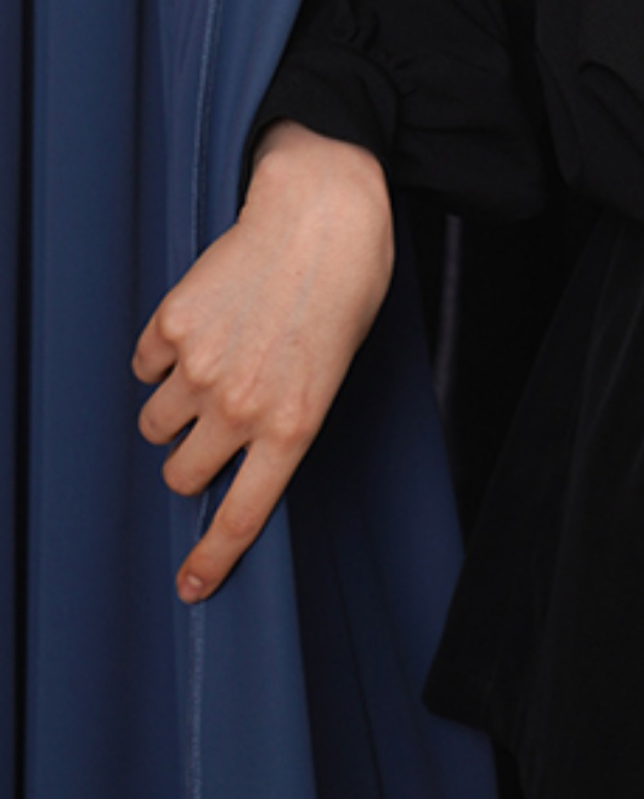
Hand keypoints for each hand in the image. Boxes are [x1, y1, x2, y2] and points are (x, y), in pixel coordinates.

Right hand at [132, 121, 393, 601]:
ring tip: (211, 362)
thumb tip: (237, 454)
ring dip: (174, 407)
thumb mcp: (332, 370)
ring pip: (156, 423)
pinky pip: (146, 364)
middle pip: (182, 473)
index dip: (211, 559)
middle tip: (213, 423)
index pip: (241, 516)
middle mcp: (242, 406)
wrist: (323, 212)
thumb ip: (285, 419)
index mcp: (293, 426)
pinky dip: (163, 354)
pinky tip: (203, 321)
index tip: (189, 586)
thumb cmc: (343, 290)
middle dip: (191, 458)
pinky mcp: (173, 324)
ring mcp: (202, 366)